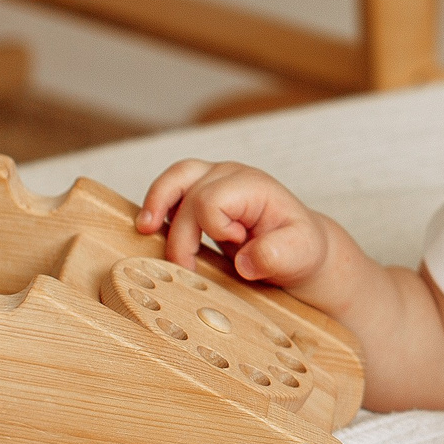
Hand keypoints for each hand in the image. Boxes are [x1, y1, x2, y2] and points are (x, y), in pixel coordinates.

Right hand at [137, 160, 328, 289]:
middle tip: (183, 268)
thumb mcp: (300, 255)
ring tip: (143, 229)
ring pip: (175, 178)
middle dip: (180, 234)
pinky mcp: (202, 194)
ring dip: (156, 203)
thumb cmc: (298, 249)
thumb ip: (276, 255)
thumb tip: (244, 261)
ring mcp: (214, 181)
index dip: (215, 229)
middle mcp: (230, 176)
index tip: (236, 245)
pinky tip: (153, 230)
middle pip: (188, 191)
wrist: (298, 249)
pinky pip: (172, 191)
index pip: (212, 200)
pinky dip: (159, 209)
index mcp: (253, 186)